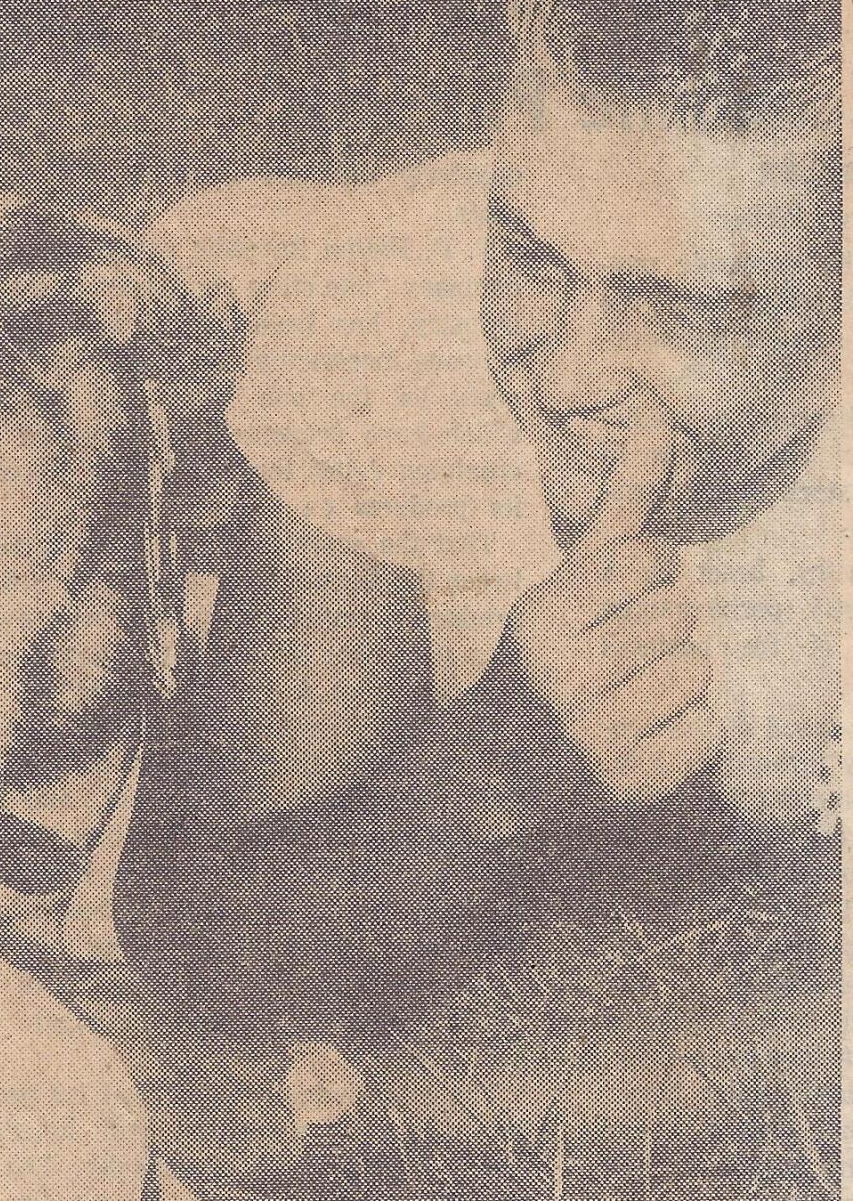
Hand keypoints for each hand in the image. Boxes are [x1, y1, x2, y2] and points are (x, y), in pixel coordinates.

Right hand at [476, 403, 720, 807]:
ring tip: (627, 696)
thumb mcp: (561, 583)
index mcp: (539, 622)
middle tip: (614, 658)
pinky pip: (709, 731)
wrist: (491, 770)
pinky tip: (638, 734)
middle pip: (681, 617)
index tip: (607, 608)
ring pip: (700, 670)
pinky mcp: (630, 785)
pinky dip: (684, 733)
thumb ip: (616, 506)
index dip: (642, 580)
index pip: (648, 562)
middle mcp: (565, 679)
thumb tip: (658, 416)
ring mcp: (597, 737)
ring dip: (673, 681)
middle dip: (657, 632)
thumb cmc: (540, 662)